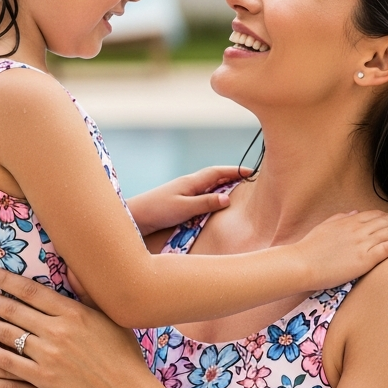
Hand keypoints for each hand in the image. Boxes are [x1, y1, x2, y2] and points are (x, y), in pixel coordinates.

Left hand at [0, 267, 158, 387]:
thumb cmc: (123, 354)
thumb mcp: (110, 317)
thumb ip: (87, 292)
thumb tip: (70, 267)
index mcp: (74, 312)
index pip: (31, 291)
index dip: (6, 280)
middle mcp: (58, 331)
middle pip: (14, 309)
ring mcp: (48, 356)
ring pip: (9, 334)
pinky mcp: (43, 379)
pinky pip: (9, 362)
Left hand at [126, 165, 246, 235]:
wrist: (135, 216)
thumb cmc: (158, 211)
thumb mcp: (184, 208)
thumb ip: (206, 203)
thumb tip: (227, 198)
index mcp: (191, 182)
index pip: (217, 172)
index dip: (235, 171)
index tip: (252, 172)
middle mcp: (188, 184)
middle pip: (214, 176)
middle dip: (231, 176)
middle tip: (248, 180)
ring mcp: (182, 191)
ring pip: (207, 185)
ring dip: (222, 185)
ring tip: (236, 190)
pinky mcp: (177, 201)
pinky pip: (200, 194)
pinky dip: (211, 195)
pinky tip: (213, 202)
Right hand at [297, 211, 387, 289]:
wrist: (302, 263)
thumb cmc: (310, 248)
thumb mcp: (325, 226)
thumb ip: (341, 218)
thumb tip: (353, 212)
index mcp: (348, 221)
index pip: (376, 215)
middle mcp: (358, 229)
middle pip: (387, 222)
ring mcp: (362, 243)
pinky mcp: (364, 258)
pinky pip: (386, 248)